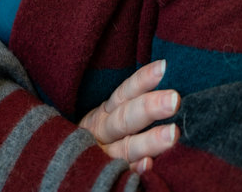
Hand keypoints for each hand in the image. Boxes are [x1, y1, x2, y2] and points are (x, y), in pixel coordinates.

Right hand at [78, 59, 179, 173]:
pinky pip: (122, 172)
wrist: (67, 167)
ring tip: (173, 133)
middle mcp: (102, 131)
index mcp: (104, 113)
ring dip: (149, 141)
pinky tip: (149, 165)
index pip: (125, 93)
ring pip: (126, 147)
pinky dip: (135, 169)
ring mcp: (104, 155)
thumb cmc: (101, 138)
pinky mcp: (106, 174)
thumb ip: (130, 104)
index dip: (142, 80)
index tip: (163, 67)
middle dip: (150, 108)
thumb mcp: (107, 117)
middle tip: (175, 99)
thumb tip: (163, 78)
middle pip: (125, 118)